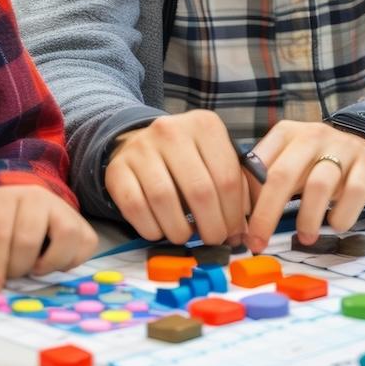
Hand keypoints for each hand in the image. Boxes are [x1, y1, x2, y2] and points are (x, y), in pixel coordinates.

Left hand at [0, 185, 97, 290]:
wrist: (20, 201)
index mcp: (6, 197)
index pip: (0, 232)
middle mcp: (38, 197)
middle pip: (29, 238)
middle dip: (17, 267)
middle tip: (11, 276)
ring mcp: (63, 209)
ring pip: (66, 236)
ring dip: (49, 263)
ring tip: (35, 268)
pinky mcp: (82, 224)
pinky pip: (85, 245)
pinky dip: (70, 262)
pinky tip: (53, 263)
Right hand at [105, 111, 248, 244]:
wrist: (140, 143)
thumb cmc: (189, 158)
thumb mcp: (216, 158)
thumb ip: (236, 187)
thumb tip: (246, 231)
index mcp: (204, 125)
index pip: (227, 177)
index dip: (234, 214)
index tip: (235, 233)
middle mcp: (171, 130)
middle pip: (199, 191)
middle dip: (211, 226)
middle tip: (213, 240)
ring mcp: (141, 147)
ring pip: (165, 199)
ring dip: (180, 230)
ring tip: (185, 236)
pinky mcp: (117, 168)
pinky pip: (135, 206)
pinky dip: (150, 228)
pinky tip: (160, 231)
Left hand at [244, 120, 364, 252]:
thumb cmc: (319, 163)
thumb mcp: (291, 162)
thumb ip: (266, 180)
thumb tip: (236, 214)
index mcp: (286, 133)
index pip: (258, 164)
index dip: (246, 198)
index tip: (240, 226)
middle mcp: (312, 136)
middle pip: (282, 175)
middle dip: (265, 214)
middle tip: (258, 243)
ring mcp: (343, 148)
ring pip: (318, 185)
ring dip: (307, 218)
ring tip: (304, 238)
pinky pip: (353, 193)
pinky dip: (341, 215)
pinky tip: (335, 225)